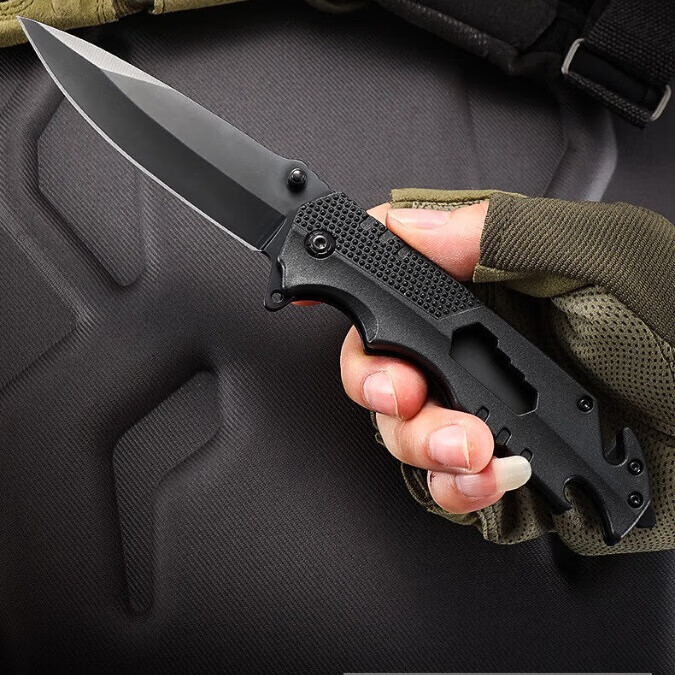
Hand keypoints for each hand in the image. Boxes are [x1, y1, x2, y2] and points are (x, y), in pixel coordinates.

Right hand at [340, 202, 531, 513]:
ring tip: (472, 445)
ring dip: (421, 443)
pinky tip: (492, 473)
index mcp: (491, 284)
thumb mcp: (605, 259)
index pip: (395, 276)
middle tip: (407, 394)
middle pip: (381, 361)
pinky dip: (456, 487)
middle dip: (380, 384)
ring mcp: (483, 408)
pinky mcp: (496, 468)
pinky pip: (443, 484)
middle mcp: (478, 346)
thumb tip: (414, 222)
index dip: (353, 284)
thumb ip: (507, 232)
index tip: (321, 295)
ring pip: (403, 430)